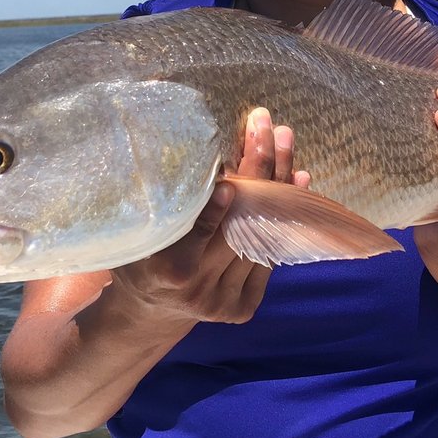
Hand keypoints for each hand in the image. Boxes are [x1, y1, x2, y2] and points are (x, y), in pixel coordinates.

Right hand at [106, 108, 307, 324]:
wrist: (150, 310)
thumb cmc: (141, 253)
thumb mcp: (141, 228)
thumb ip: (166, 203)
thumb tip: (189, 154)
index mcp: (169, 270)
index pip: (198, 233)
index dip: (214, 210)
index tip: (228, 181)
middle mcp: (200, 289)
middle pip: (240, 224)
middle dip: (258, 169)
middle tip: (267, 127)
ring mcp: (225, 301)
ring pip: (263, 235)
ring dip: (280, 184)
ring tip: (284, 140)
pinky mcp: (244, 307)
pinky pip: (272, 254)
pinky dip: (287, 215)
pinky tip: (297, 178)